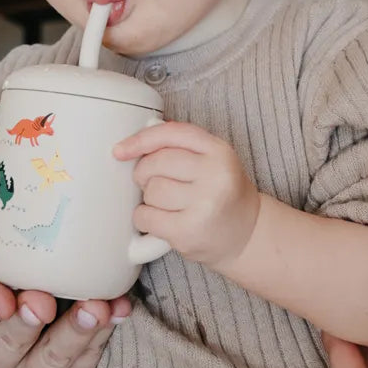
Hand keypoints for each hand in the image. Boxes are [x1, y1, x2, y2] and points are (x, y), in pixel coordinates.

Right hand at [0, 279, 131, 367]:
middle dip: (26, 324)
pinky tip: (117, 311)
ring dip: (74, 333)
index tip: (1, 293)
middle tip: (43, 300)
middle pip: (3, 349)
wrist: (27, 320)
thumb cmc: (6, 277)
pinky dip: (102, 339)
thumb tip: (11, 189)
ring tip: (95, 306)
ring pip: (48, 365)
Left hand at [113, 121, 259, 268]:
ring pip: (151, 190)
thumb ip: (182, 145)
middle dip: (145, 173)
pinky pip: (146, 216)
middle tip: (154, 182)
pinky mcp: (188, 231)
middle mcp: (215, 175)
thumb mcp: (213, 159)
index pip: (171, 134)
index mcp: (219, 151)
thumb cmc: (222, 192)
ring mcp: (203, 205)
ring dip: (149, 198)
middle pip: (156, 162)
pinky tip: (160, 220)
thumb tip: (136, 142)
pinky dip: (145, 218)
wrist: (246, 233)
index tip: (121, 149)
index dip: (140, 139)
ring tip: (167, 204)